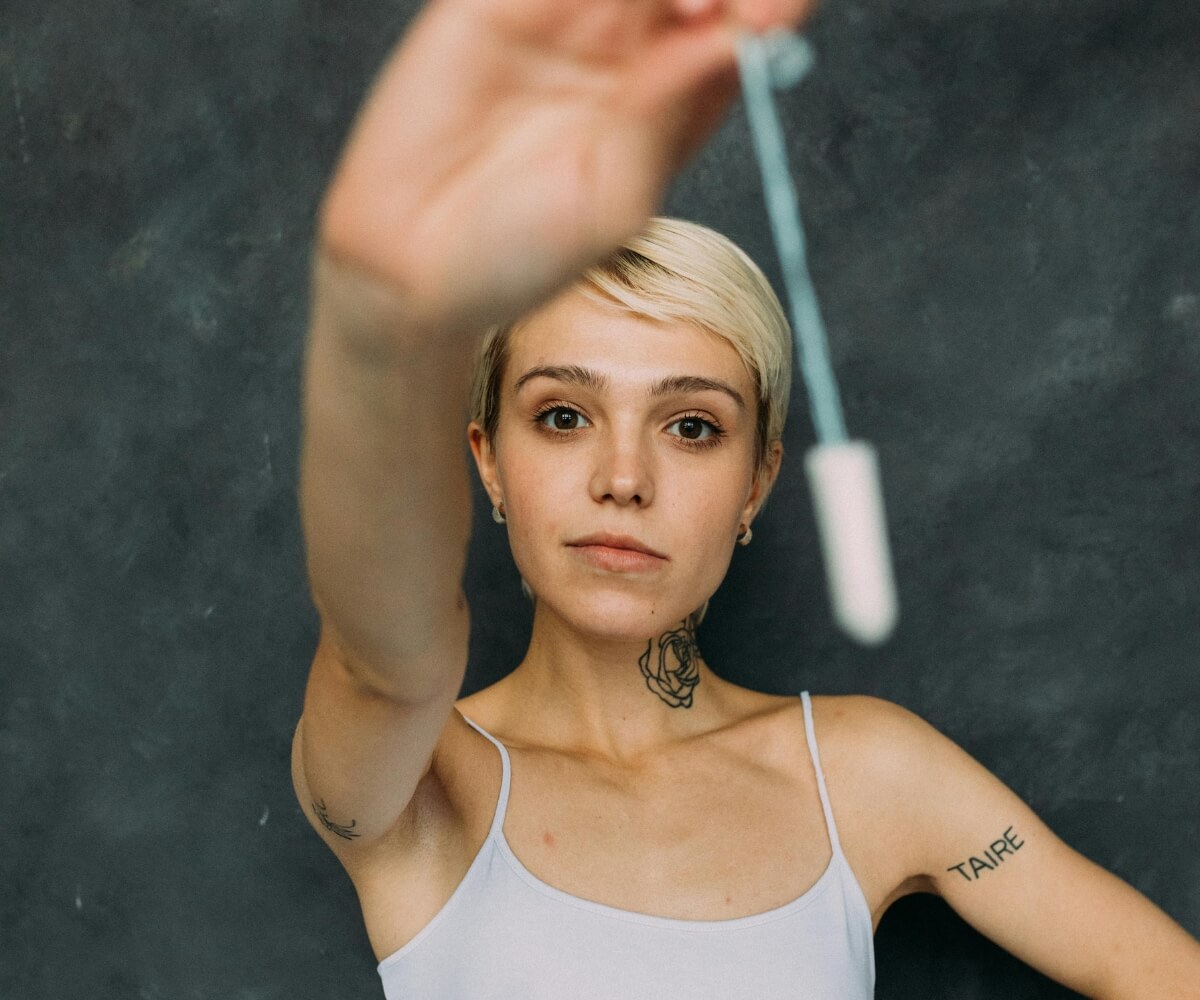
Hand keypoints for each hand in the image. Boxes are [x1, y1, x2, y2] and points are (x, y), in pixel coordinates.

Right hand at [318, 0, 813, 333]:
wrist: (413, 263)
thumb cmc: (520, 254)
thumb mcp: (617, 193)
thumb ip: (671, 105)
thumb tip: (744, 34)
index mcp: (668, 102)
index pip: (735, 29)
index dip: (765, 7)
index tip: (781, 7)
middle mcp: (624, 54)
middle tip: (721, 2)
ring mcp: (562, 21)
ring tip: (685, 2)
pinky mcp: (498, 3)